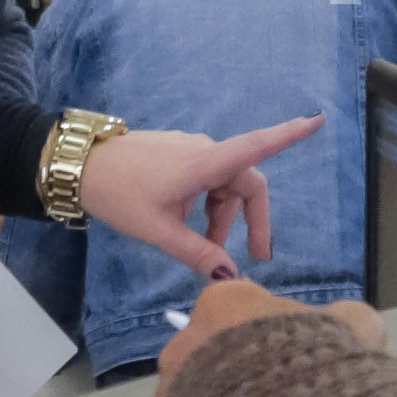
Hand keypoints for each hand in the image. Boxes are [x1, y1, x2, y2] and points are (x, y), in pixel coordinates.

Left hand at [78, 115, 321, 278]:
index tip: (317, 120)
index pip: (256, 147)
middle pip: (245, 183)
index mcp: (203, 163)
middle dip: (251, 220)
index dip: (289, 135)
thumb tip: (229, 276)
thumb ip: (196, 252)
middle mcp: (203, 151)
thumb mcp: (158, 230)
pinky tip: (189, 228)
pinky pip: (206, 181)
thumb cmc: (117, 193)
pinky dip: (207, 206)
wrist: (79, 165)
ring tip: (206, 251)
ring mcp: (190, 151)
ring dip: (223, 218)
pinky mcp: (177, 155)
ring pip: (224, 186)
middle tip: (254, 256)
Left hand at [147, 277, 386, 396]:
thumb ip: (345, 319)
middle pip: (207, 355)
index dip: (267, 333)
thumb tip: (352, 322)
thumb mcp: (357, 328)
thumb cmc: (327, 374)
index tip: (290, 354)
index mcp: (222, 304)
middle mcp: (182, 345)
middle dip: (237, 375)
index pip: (235, 307)